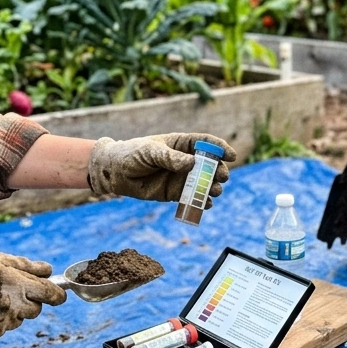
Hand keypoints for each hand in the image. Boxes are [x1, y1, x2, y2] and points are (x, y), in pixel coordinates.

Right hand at [0, 247, 66, 344]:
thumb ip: (26, 266)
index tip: (56, 296)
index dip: (56, 296)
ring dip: (8, 314)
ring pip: (16, 322)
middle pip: (35, 311)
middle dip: (28, 303)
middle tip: (8, 293)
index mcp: (14, 281)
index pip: (50, 295)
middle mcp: (9, 303)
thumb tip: (49, 271)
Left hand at [88, 133, 236, 202]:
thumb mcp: (150, 152)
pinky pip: (193, 198)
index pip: (206, 143)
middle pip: (210, 165)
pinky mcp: (175, 193)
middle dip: (219, 171)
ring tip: (214, 191)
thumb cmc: (132, 154)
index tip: (231, 156)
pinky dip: (202, 202)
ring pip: (204, 183)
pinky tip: (205, 204)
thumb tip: (192, 163)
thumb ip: (170, 158)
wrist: (115, 172)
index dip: (221, 148)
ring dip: (213, 187)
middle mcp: (185, 160)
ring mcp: (181, 177)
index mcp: (181, 144)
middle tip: (221, 177)